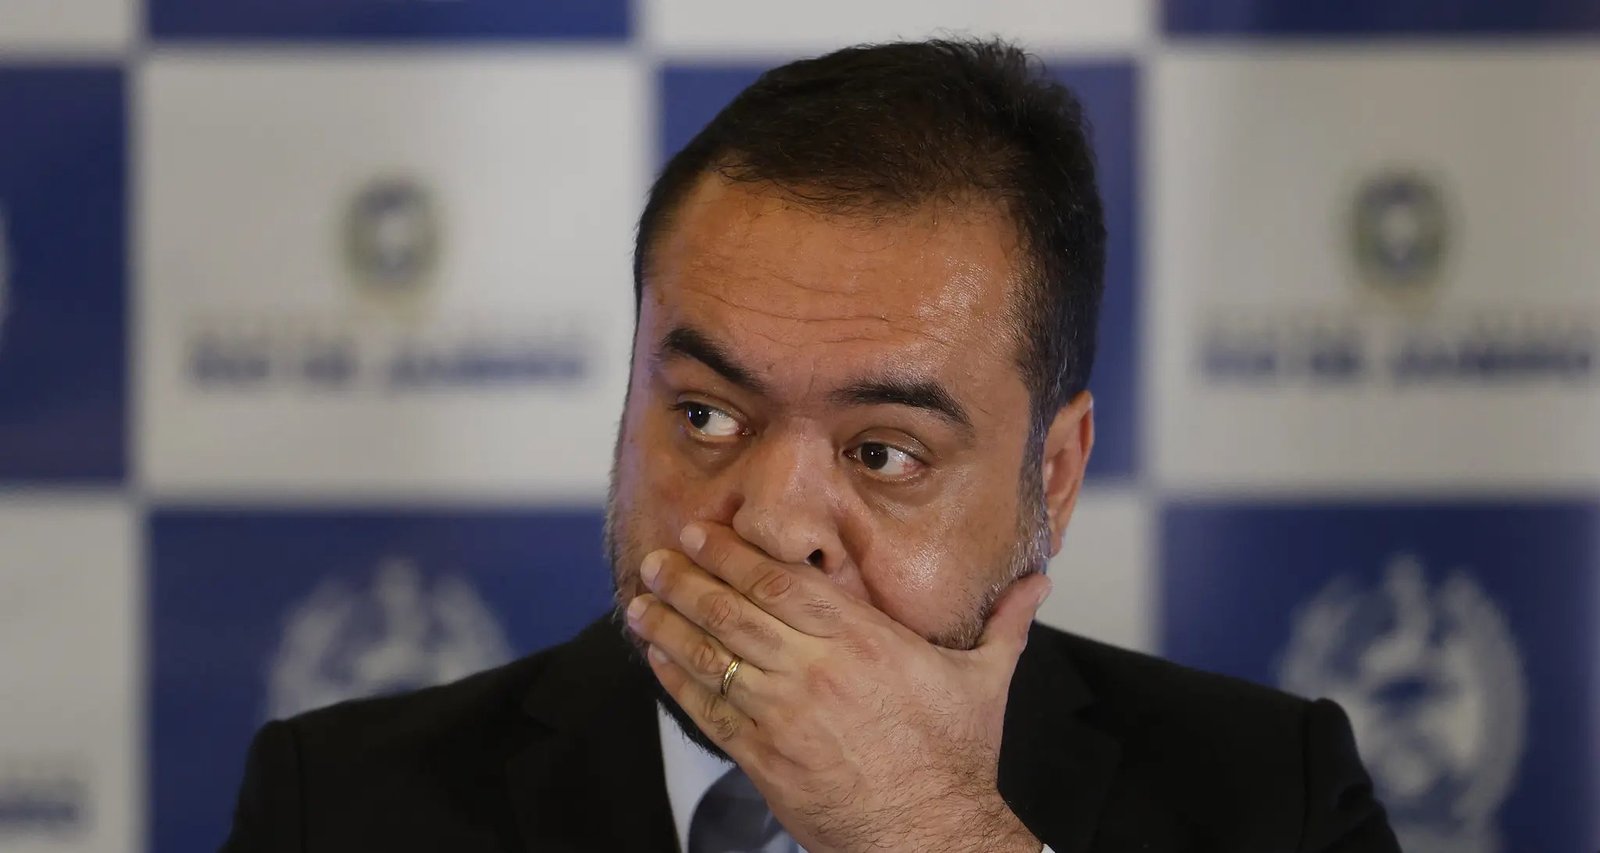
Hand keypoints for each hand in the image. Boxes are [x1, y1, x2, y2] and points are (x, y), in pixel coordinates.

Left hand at [625, 521, 1050, 852]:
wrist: (927, 837)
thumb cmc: (956, 760)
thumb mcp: (984, 681)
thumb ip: (1004, 623)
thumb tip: (1040, 581)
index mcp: (863, 642)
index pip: (783, 583)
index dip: (736, 555)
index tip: (705, 532)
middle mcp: (816, 671)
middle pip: (736, 612)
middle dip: (690, 579)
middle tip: (656, 555)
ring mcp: (783, 716)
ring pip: (713, 657)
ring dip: (669, 624)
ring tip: (638, 600)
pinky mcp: (763, 758)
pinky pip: (708, 709)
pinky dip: (677, 679)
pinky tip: (657, 656)